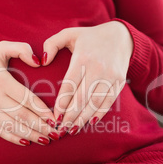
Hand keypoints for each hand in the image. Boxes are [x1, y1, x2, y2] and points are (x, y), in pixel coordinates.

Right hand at [0, 41, 58, 145]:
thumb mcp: (1, 48)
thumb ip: (22, 49)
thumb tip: (39, 62)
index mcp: (2, 81)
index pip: (27, 99)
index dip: (42, 111)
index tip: (54, 118)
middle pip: (22, 116)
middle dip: (40, 127)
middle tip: (56, 134)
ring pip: (12, 127)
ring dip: (30, 135)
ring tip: (45, 140)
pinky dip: (13, 138)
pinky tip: (26, 142)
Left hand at [42, 21, 132, 135]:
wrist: (120, 36)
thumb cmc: (89, 37)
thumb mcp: (68, 34)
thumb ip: (51, 44)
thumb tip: (42, 62)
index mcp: (83, 58)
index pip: (70, 85)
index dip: (62, 103)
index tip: (54, 116)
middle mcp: (97, 68)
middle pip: (82, 98)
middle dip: (70, 116)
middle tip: (60, 129)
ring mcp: (110, 76)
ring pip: (95, 102)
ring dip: (83, 118)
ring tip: (72, 130)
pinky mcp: (119, 81)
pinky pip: (108, 101)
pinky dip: (99, 113)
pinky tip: (90, 122)